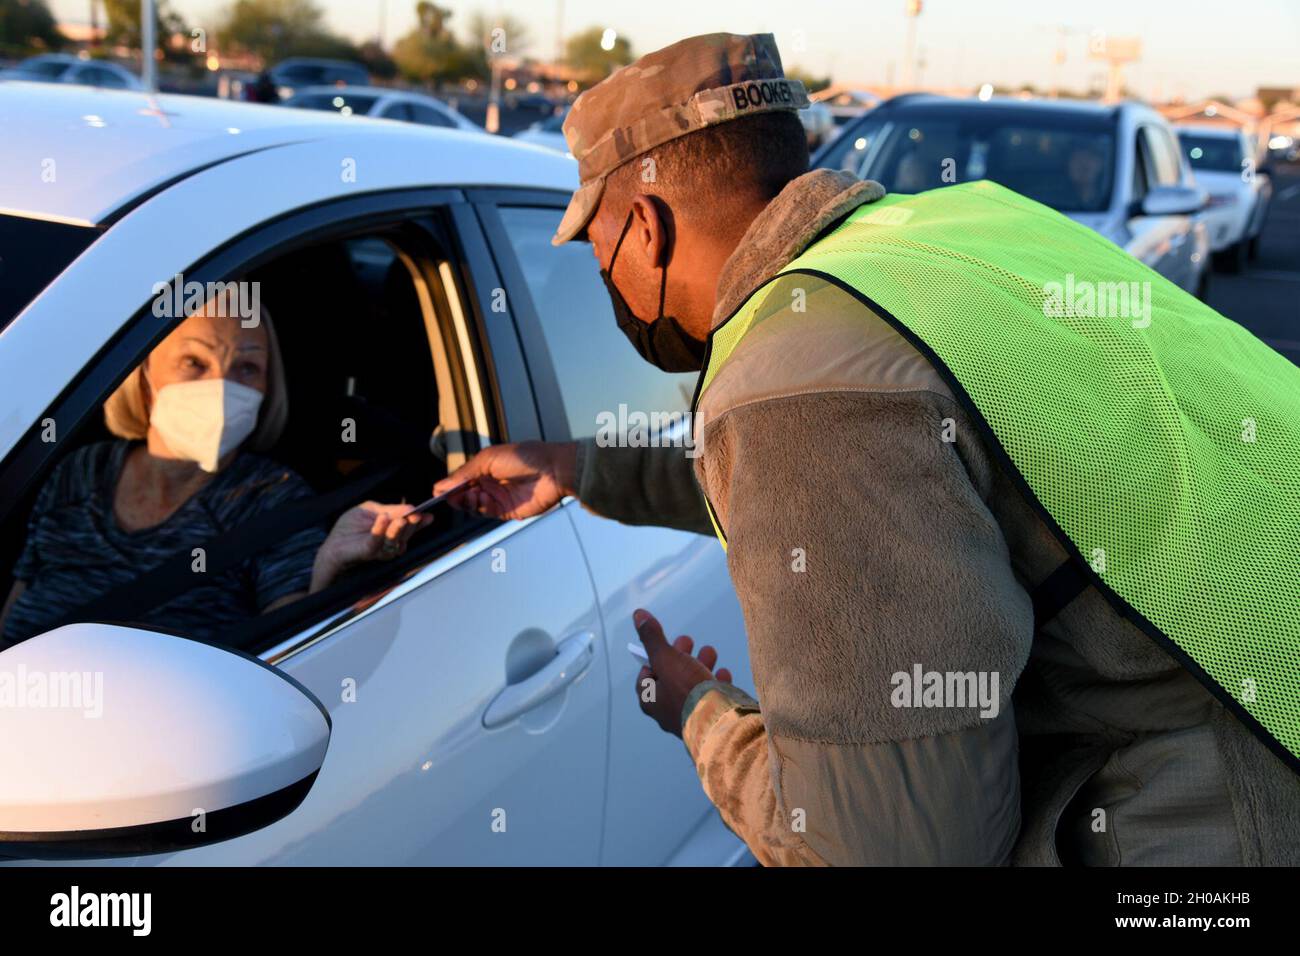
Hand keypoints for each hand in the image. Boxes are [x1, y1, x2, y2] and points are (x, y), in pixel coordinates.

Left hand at [311, 501, 431, 591]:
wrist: (332, 543)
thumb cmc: (350, 527)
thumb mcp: (372, 510)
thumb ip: (391, 509)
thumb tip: (412, 507)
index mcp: (393, 533)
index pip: (410, 527)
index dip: (420, 522)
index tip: (428, 515)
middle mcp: (391, 544)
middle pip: (406, 533)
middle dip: (411, 523)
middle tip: (415, 514)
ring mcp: (381, 550)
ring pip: (395, 539)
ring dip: (398, 528)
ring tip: (401, 518)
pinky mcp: (368, 551)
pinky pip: (377, 540)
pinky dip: (380, 529)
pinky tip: (383, 518)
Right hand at [432, 441, 578, 520]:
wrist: (552, 470)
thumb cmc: (525, 457)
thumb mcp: (487, 459)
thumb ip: (464, 473)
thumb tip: (441, 484)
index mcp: (484, 468)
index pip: (460, 481)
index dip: (449, 487)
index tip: (438, 491)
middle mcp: (489, 484)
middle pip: (463, 496)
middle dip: (455, 496)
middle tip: (451, 495)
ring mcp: (497, 498)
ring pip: (472, 506)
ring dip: (467, 502)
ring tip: (471, 494)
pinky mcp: (506, 511)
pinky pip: (486, 512)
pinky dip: (479, 507)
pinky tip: (481, 498)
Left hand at [633, 608, 731, 737]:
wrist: (720, 723)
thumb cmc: (688, 692)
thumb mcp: (667, 659)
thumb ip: (653, 639)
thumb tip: (638, 615)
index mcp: (652, 701)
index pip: (645, 678)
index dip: (653, 659)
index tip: (662, 646)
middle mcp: (668, 712)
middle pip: (671, 679)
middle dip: (680, 657)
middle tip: (687, 641)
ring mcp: (691, 716)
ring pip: (693, 686)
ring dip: (700, 665)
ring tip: (709, 651)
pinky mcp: (712, 717)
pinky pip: (713, 697)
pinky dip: (717, 682)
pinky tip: (723, 673)